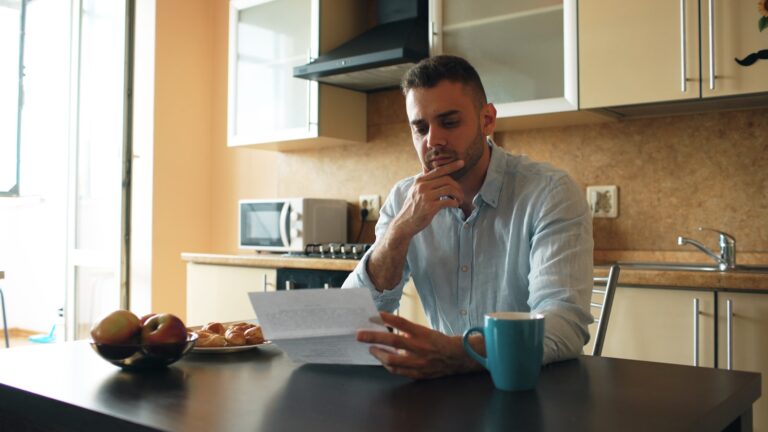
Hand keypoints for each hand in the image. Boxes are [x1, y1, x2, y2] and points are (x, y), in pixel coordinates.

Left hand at [356, 312, 481, 378]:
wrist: (456, 357)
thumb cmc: (437, 341)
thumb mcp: (424, 331)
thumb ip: (407, 330)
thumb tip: (385, 325)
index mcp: (423, 333)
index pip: (402, 323)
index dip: (387, 318)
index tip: (373, 315)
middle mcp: (421, 347)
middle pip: (394, 341)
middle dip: (374, 338)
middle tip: (359, 335)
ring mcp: (419, 362)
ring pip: (393, 360)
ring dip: (378, 354)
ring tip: (371, 348)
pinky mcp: (419, 374)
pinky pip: (398, 371)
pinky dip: (387, 365)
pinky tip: (382, 360)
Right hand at [391, 160, 465, 237]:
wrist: (405, 223)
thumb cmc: (413, 207)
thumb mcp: (415, 190)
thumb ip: (423, 181)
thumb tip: (429, 170)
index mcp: (419, 180)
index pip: (438, 170)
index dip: (451, 166)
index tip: (461, 163)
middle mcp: (422, 186)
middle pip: (447, 179)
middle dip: (457, 187)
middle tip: (460, 194)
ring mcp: (426, 196)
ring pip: (449, 189)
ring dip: (458, 195)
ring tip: (459, 200)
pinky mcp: (430, 207)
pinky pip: (448, 201)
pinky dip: (455, 203)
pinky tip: (455, 205)